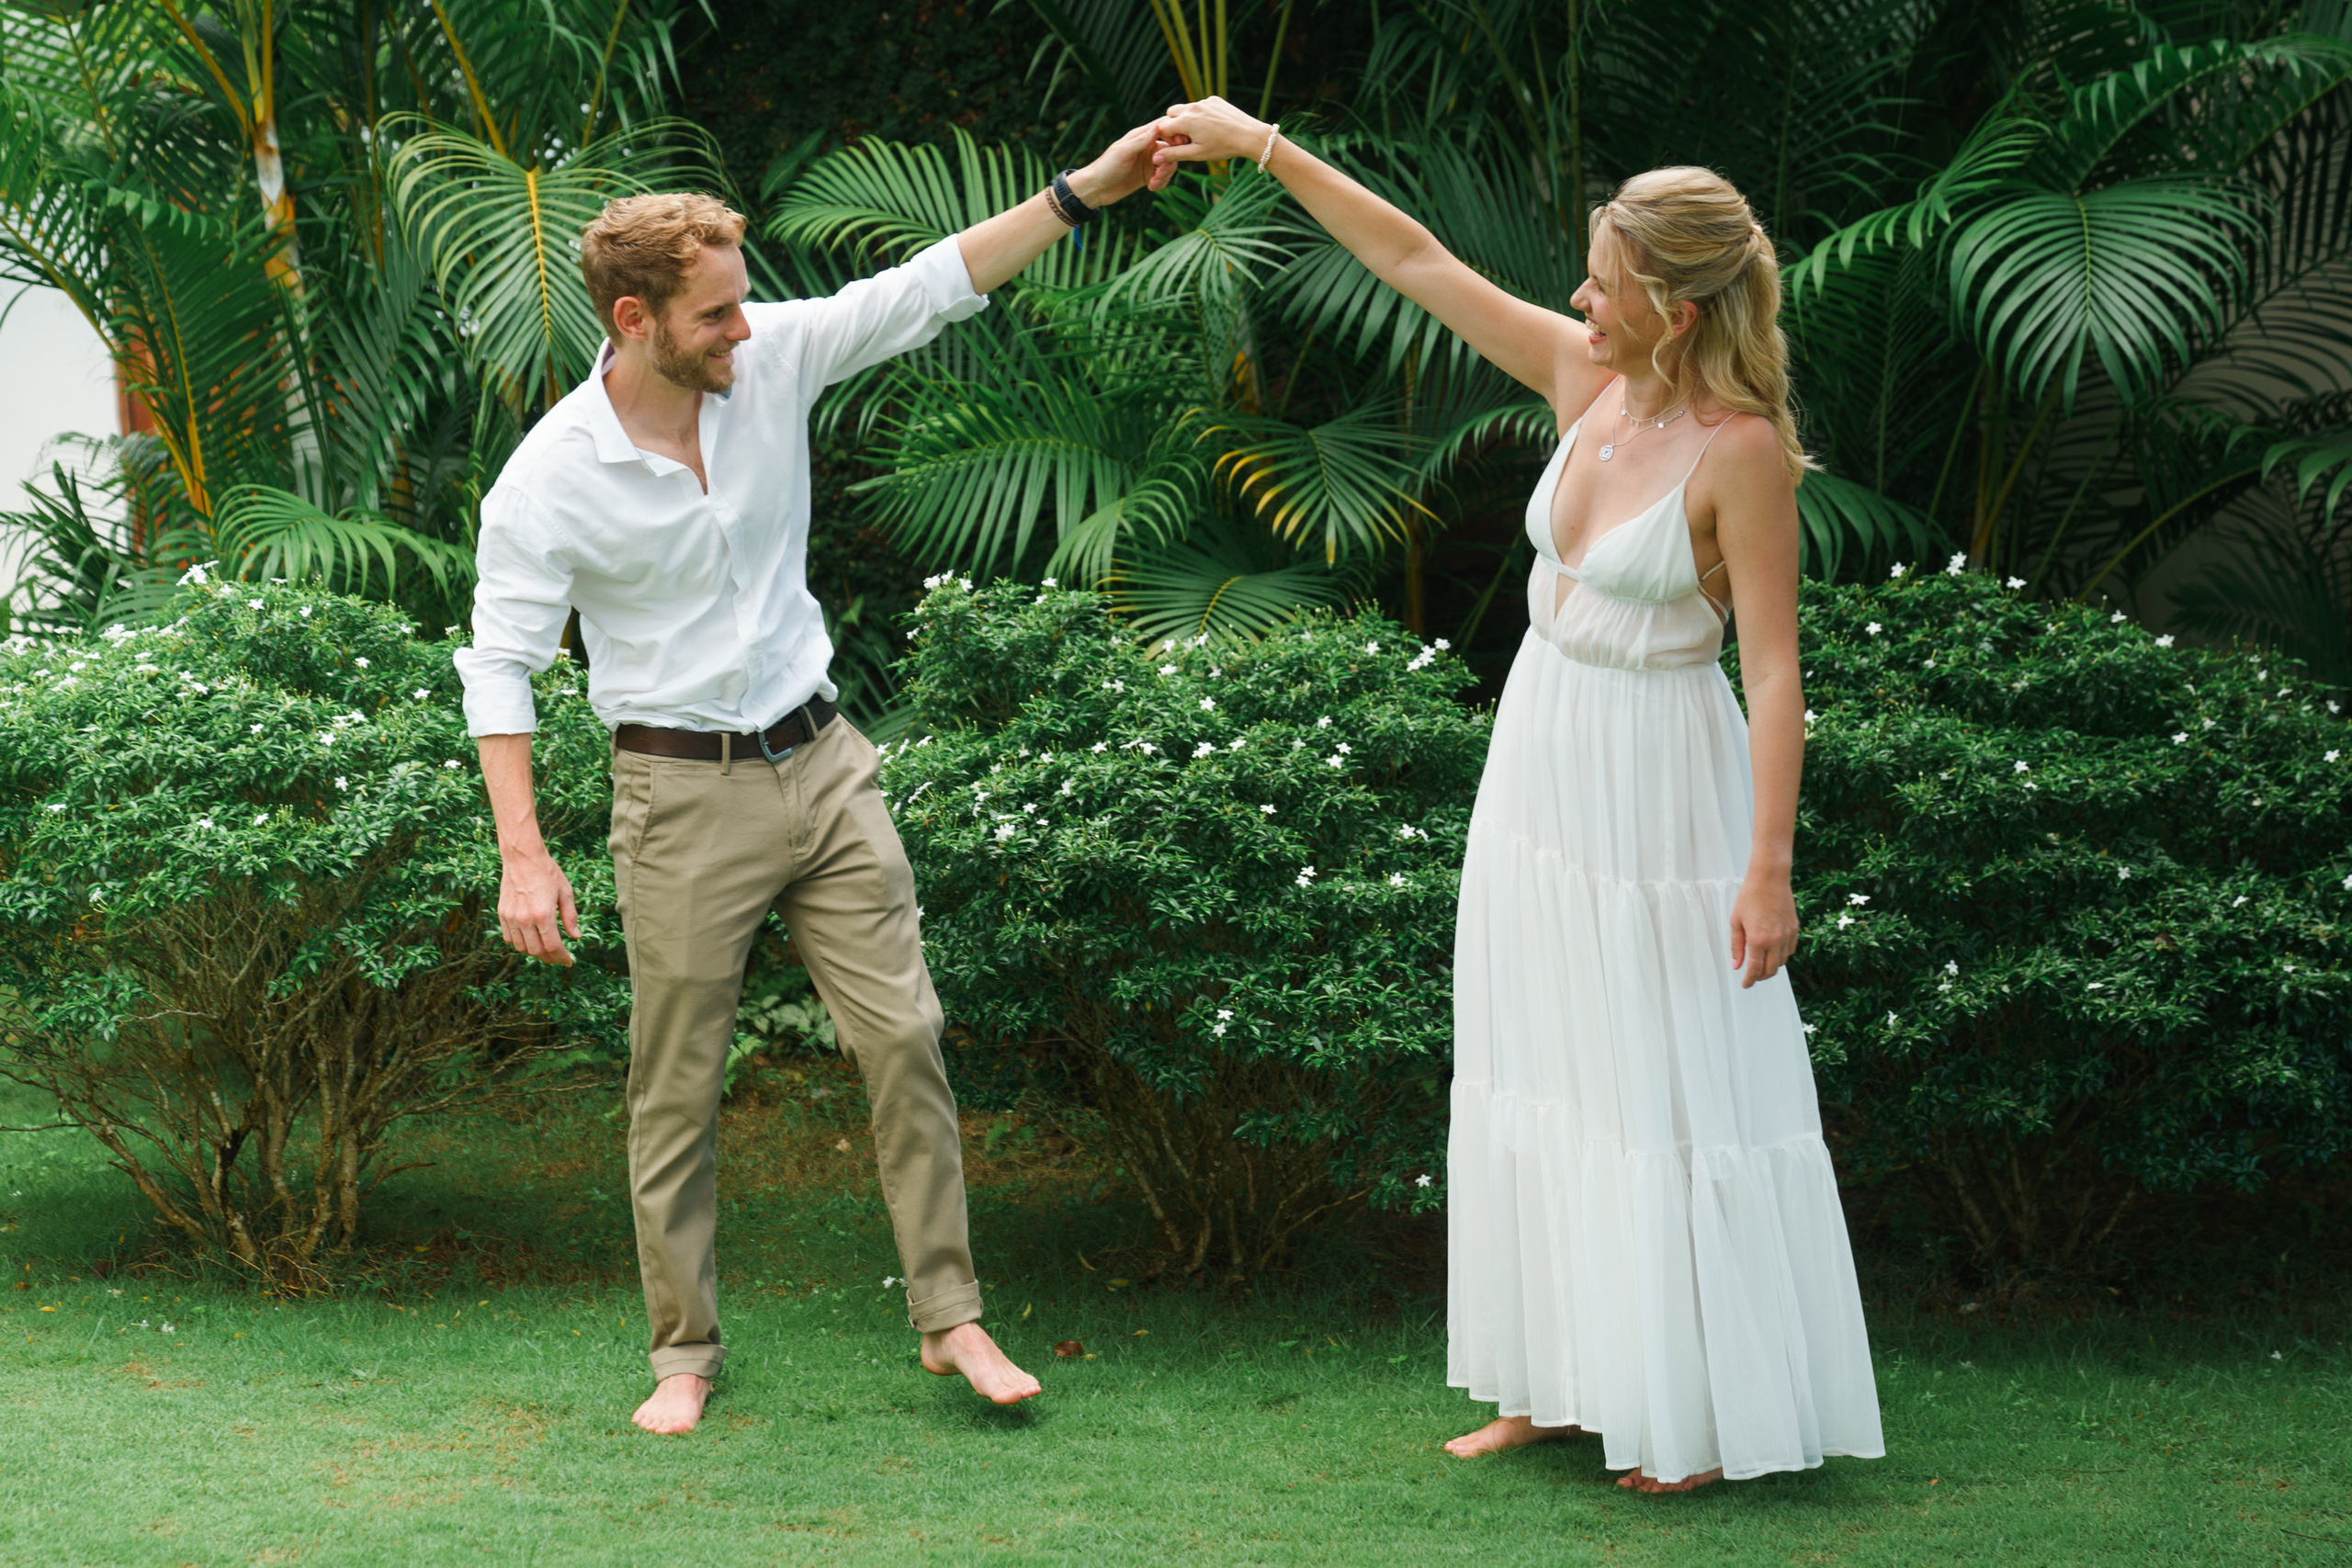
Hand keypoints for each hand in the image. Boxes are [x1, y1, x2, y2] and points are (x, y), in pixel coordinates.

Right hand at [499, 848, 578, 965]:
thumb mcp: (565, 892)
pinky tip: (530, 940)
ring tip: (545, 950)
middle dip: (549, 958)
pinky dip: (519, 944)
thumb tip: (575, 936)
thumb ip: (570, 917)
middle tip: (558, 957)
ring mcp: (511, 917)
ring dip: (534, 953)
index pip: (553, 946)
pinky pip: (509, 938)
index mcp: (543, 914)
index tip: (569, 961)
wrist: (522, 857)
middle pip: (536, 951)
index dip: (562, 957)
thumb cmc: (547, 872)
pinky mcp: (502, 914)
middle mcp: (525, 919)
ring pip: (521, 948)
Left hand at [1068, 120, 1168, 207]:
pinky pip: (1163, 177)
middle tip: (1160, 171)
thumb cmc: (1106, 167)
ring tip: (1154, 182)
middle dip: (1171, 160)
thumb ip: (1142, 140)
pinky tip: (1151, 188)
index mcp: (1140, 136)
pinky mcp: (1148, 176)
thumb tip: (1158, 126)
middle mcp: (1147, 147)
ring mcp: (1148, 162)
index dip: (1175, 134)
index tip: (1177, 146)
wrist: (1096, 188)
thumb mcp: (1124, 152)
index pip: (1164, 127)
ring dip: (1166, 174)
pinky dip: (1161, 183)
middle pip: (1171, 147)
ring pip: (1169, 164)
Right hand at [1151, 95, 1272, 174]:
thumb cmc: (1223, 147)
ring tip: (1202, 134)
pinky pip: (1200, 105)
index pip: (1162, 127)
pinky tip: (1213, 126)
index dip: (1168, 139)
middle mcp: (1193, 107)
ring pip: (1186, 108)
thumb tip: (1155, 158)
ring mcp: (1205, 101)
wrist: (1249, 136)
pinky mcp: (1215, 99)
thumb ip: (1174, 155)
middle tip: (1188, 139)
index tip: (1180, 146)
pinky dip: (1201, 114)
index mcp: (1186, 120)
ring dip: (1187, 120)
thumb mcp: (1197, 154)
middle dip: (1174, 125)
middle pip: (1171, 113)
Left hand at [1728, 873, 1797, 988]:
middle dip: (1761, 977)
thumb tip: (1737, 965)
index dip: (1749, 980)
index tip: (1745, 984)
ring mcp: (1787, 935)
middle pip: (1771, 970)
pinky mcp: (1795, 929)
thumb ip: (1737, 946)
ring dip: (1772, 966)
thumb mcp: (1736, 921)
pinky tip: (1773, 952)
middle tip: (1752, 976)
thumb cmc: (1749, 897)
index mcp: (1758, 940)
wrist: (1770, 878)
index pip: (1755, 970)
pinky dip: (1782, 955)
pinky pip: (1790, 950)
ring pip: (1782, 961)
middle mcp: (1775, 941)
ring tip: (1762, 963)